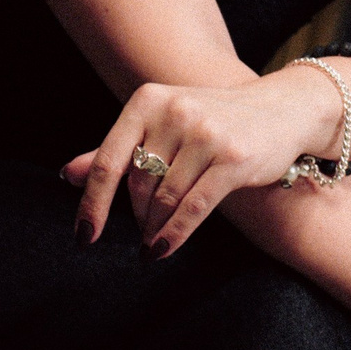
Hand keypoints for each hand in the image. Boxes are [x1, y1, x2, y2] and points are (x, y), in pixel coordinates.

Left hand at [64, 69, 348, 255]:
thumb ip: (117, 149)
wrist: (281, 109)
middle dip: (136, 216)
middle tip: (141, 233)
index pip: (109, 160)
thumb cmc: (214, 120)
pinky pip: (193, 208)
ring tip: (153, 243)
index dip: (92, 203)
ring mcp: (205, 134)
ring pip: (164, 199)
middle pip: (138, 184)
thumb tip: (69, 175)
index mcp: (148, 99)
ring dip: (154, 229)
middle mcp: (175, 112)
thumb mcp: (163, 124)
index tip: (83, 237)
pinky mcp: (232, 158)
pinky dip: (174, 235)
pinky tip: (162, 250)